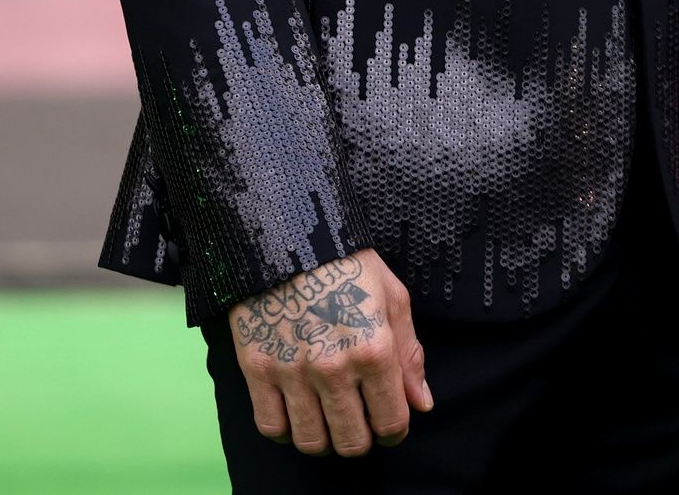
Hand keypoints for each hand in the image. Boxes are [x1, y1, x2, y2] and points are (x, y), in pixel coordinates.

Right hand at [227, 248, 433, 454]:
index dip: (394, 433)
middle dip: (361, 441)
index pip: (391, 422)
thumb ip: (409, 355)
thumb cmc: (347, 264)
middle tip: (359, 425)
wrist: (288, 236)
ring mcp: (292, 372)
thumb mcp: (393, 299)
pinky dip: (286, 431)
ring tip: (328, 421)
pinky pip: (271, 426)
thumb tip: (421, 403)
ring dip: (324, 439)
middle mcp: (333, 368)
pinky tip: (296, 414)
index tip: (389, 427)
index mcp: (374, 349)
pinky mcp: (257, 369)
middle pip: (351, 442)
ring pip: (311, 441)